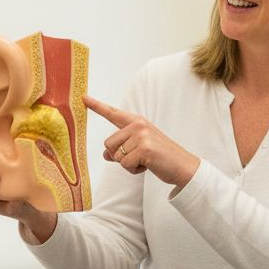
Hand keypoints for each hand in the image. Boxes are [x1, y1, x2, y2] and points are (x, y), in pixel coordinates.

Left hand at [84, 95, 199, 188]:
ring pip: (116, 156)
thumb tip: (105, 154)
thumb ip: (122, 148)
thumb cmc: (161, 157)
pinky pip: (125, 164)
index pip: (113, 113)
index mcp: (137, 122)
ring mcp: (141, 135)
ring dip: (128, 164)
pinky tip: (148, 165)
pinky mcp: (144, 148)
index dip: (97, 106)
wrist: (184, 166)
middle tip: (138, 157)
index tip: (83, 98)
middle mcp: (138, 125)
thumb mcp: (139, 149)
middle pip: (108, 144)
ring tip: (145, 161)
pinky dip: (134, 170)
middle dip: (119, 156)